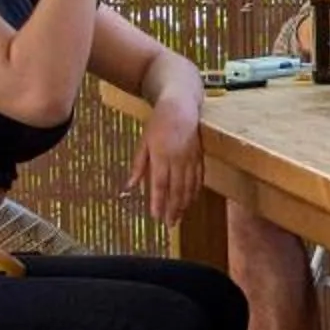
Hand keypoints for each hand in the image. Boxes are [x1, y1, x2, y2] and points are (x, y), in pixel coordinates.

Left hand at [127, 107, 202, 221]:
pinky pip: (199, 177)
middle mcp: (178, 158)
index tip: (156, 216)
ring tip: (180, 216)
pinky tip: (191, 200)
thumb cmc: (158, 123)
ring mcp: (191, 157)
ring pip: (189, 185)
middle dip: (173, 208)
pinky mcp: (199, 155)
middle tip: (170, 224)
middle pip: (176, 189)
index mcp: (161, 155)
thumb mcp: (143, 142)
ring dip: (185, 203)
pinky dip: (195, 190)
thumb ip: (138, 165)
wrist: (180, 106)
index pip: (160, 184)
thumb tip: (130, 186)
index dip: (158, 202)